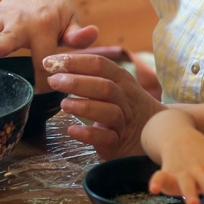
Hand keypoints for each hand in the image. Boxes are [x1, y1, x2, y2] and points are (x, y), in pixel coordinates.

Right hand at [0, 0, 98, 91]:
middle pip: (10, 38)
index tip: (43, 93)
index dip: (44, 79)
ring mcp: (3, 19)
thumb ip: (78, 34)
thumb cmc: (58, 9)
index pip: (44, 60)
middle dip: (1, 46)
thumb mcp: (72, 19)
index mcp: (44, 29)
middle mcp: (21, 23)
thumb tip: (93, 34)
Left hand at [43, 53, 163, 158]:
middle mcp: (126, 98)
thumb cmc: (125, 104)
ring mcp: (124, 120)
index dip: (74, 61)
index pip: (100, 65)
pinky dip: (88, 133)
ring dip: (84, 106)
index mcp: (122, 79)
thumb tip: (56, 62)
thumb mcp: (116, 83)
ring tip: (63, 105)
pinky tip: (72, 130)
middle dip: (77, 82)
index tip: (50, 62)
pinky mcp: (119, 141)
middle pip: (105, 86)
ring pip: (109, 111)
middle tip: (53, 81)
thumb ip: (93, 73)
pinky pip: (106, 137)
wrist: (153, 130)